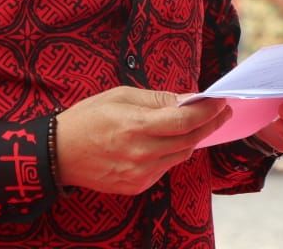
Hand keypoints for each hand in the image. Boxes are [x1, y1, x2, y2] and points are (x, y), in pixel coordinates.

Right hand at [55, 86, 230, 194]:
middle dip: (209, 123)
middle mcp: (142, 153)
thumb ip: (157, 99)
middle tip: (222, 111)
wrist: (59, 153)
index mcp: (136, 126)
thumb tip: (187, 98)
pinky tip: (172, 140)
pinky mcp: (137, 185)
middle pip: (189, 139)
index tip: (220, 101)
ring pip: (181, 155)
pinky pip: (165, 167)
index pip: (185, 120)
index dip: (207, 111)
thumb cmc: (88, 117)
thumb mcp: (120, 96)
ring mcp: (140, 173)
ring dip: (193, 138)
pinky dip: (173, 152)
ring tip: (200, 122)